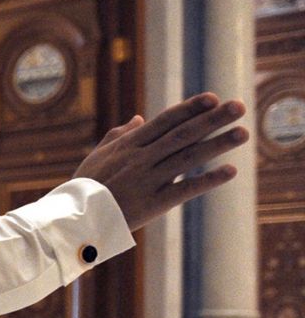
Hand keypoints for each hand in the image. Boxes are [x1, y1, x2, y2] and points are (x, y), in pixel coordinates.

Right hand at [72, 93, 247, 229]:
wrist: (73, 219)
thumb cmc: (85, 187)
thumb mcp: (98, 156)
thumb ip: (119, 135)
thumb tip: (137, 118)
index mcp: (129, 145)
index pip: (165, 121)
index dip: (190, 109)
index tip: (213, 98)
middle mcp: (140, 159)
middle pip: (182, 134)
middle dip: (212, 119)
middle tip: (239, 106)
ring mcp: (147, 180)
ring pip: (187, 158)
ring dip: (217, 144)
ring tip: (243, 133)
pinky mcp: (151, 204)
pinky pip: (184, 190)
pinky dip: (207, 180)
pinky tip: (229, 172)